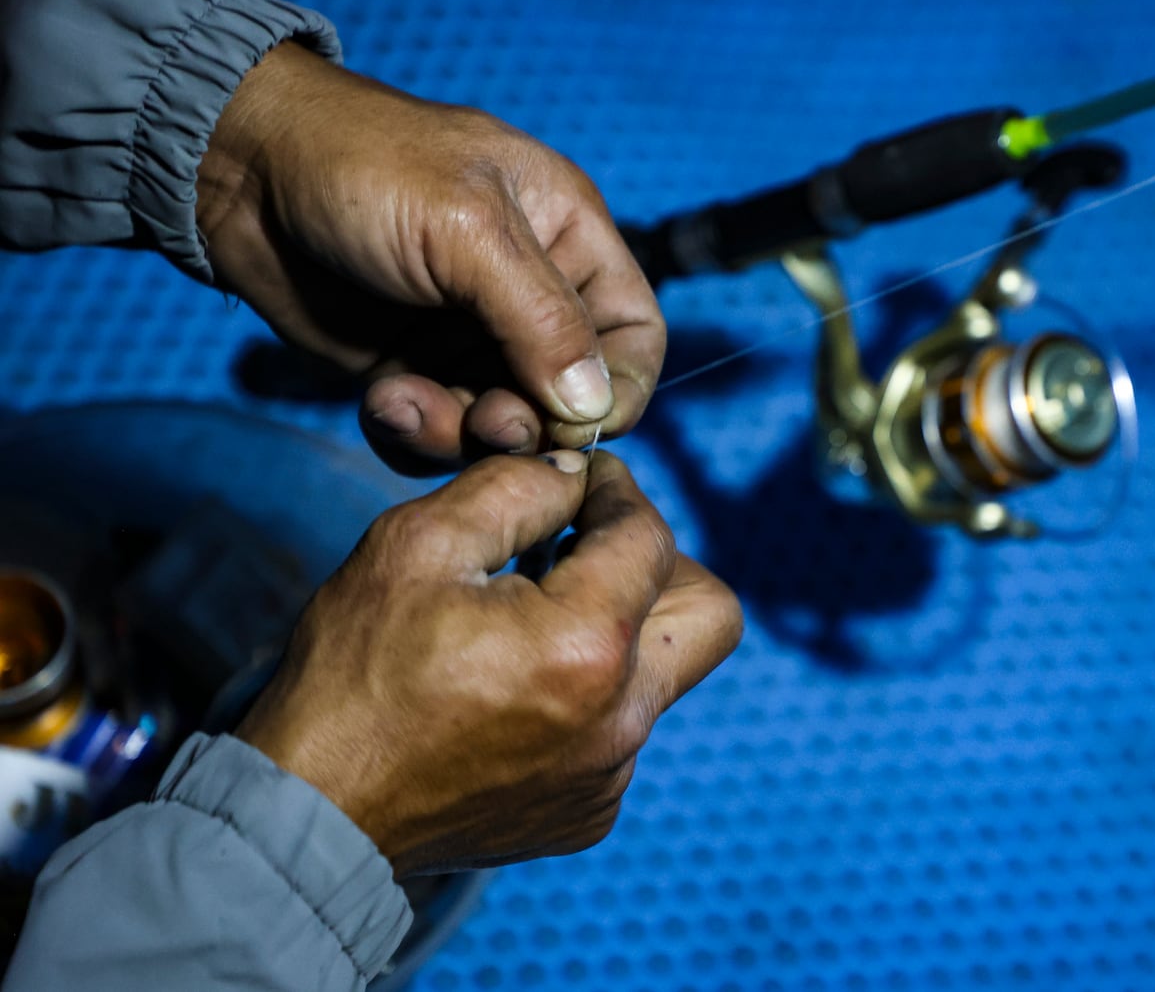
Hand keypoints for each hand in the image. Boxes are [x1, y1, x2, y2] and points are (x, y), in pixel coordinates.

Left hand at [196, 42, 663, 463]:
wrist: (239, 170)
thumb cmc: (361, 166)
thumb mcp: (467, 229)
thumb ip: (541, 319)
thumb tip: (595, 405)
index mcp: (568, 238)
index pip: (634, 336)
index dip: (620, 390)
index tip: (575, 425)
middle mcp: (528, 295)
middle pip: (567, 397)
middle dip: (525, 421)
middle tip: (481, 420)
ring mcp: (468, 337)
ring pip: (500, 425)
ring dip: (457, 432)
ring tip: (404, 400)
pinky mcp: (411, 370)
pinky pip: (436, 433)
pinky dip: (411, 434)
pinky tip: (378, 401)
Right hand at [235, 452, 740, 875]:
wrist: (309, 814)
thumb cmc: (352, 675)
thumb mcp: (415, 547)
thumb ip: (513, 489)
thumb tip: (575, 475)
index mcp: (587, 645)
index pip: (651, 537)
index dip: (619, 492)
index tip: (582, 483)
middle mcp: (621, 718)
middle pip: (711, 612)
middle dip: (663, 564)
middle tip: (594, 547)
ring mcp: (610, 774)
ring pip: (661, 673)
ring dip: (618, 630)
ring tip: (534, 617)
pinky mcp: (588, 812)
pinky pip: (620, 730)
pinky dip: (589, 694)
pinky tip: (514, 686)